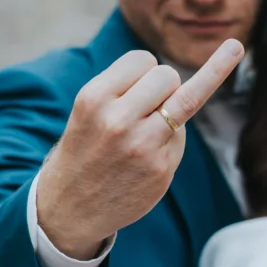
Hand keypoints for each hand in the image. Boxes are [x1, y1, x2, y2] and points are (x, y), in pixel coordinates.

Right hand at [36, 39, 244, 258]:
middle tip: (148, 104)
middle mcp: (118, 120)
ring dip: (181, 100)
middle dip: (164, 85)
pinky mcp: (162, 168)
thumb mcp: (89, 109)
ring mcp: (143, 146)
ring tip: (196, 82)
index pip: (143, 58)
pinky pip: (182, 133)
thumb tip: (193, 77)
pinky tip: (149, 153)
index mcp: (94, 98)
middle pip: (168, 75)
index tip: (136, 82)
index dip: (144, 69)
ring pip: (187, 97)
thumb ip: (126, 87)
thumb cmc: (87, 147)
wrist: (70, 208)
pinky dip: (171, 136)